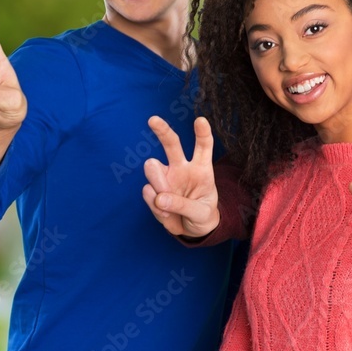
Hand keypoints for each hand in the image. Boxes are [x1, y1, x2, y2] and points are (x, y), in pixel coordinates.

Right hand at [143, 116, 220, 237]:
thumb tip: (160, 198)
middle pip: (172, 144)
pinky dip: (155, 206)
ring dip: (158, 184)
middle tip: (153, 120)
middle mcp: (182, 168)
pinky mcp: (153, 190)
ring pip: (152, 167)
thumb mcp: (202, 214)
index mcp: (201, 169)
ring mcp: (166, 178)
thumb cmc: (203, 215)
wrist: (191, 230)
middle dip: (162, 131)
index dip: (202, 133)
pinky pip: (148, 192)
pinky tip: (166, 212)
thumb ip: (184, 205)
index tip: (200, 120)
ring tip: (167, 203)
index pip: (203, 147)